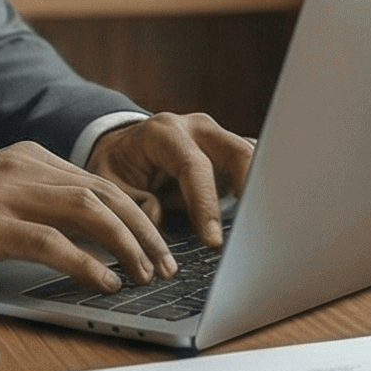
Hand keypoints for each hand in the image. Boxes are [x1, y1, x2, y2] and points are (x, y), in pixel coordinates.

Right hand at [0, 141, 174, 292]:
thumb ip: (37, 201)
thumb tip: (85, 233)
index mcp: (29, 158)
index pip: (99, 181)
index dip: (135, 213)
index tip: (157, 242)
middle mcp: (24, 167)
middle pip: (105, 194)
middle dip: (143, 231)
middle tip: (166, 263)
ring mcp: (9, 193)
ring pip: (89, 212)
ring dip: (126, 246)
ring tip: (147, 274)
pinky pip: (53, 243)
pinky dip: (87, 263)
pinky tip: (106, 281)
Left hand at [85, 112, 253, 247]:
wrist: (123, 147)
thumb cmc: (116, 166)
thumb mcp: (107, 184)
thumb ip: (130, 201)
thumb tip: (158, 218)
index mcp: (164, 132)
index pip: (194, 166)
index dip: (206, 205)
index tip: (212, 241)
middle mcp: (197, 129)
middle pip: (238, 151)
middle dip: (251, 189)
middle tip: (254, 231)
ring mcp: (218, 138)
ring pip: (253, 157)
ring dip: (261, 191)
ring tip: (262, 229)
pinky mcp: (230, 153)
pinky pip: (253, 167)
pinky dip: (260, 191)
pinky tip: (261, 220)